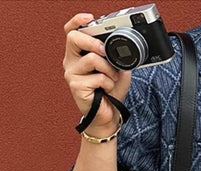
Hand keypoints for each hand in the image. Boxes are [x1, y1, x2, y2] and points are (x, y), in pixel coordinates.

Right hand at [63, 13, 131, 134]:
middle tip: (106, 52)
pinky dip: (108, 83)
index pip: (71, 32)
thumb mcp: (117, 69)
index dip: (78, 22)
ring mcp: (72, 74)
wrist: (109, 115)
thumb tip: (123, 45)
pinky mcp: (76, 86)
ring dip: (109, 70)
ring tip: (112, 79)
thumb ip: (115, 56)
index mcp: (79, 55)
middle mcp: (71, 62)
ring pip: (92, 59)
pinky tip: (107, 90)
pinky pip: (97, 77)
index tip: (90, 19)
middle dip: (94, 42)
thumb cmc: (111, 92)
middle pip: (74, 38)